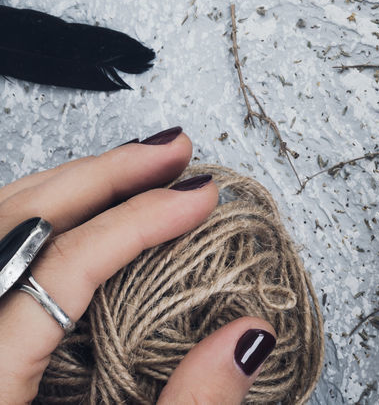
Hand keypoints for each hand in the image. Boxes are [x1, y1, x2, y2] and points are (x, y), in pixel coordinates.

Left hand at [0, 128, 275, 404]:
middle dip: (100, 175)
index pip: (60, 270)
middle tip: (172, 152)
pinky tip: (83, 221)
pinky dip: (37, 225)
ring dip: (66, 188)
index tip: (199, 200)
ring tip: (135, 169)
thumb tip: (243, 338)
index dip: (137, 222)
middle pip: (12, 228)